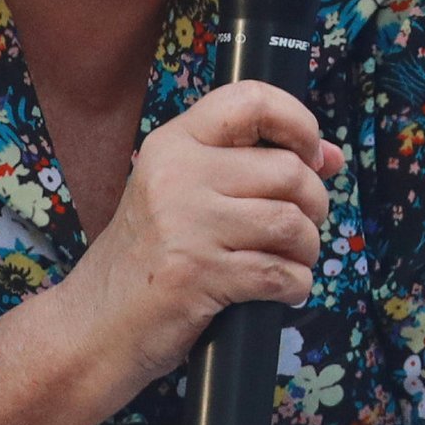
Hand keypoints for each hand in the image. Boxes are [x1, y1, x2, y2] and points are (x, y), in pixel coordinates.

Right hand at [59, 83, 337, 391]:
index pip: (250, 99)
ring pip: (292, 223)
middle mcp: (179, 175)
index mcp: (174, 144)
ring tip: (290, 260)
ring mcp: (188, 225)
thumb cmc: (148, 258)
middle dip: (314, 204)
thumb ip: (251, 168)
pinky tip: (281, 290)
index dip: (298, 122)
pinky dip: (295, 286)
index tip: (311, 154)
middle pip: (289, 171)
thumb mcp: (183, 194)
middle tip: (299, 227)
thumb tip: (329, 156)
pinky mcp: (200, 275)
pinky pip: (281, 273)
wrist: (95, 324)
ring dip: (306, 249)